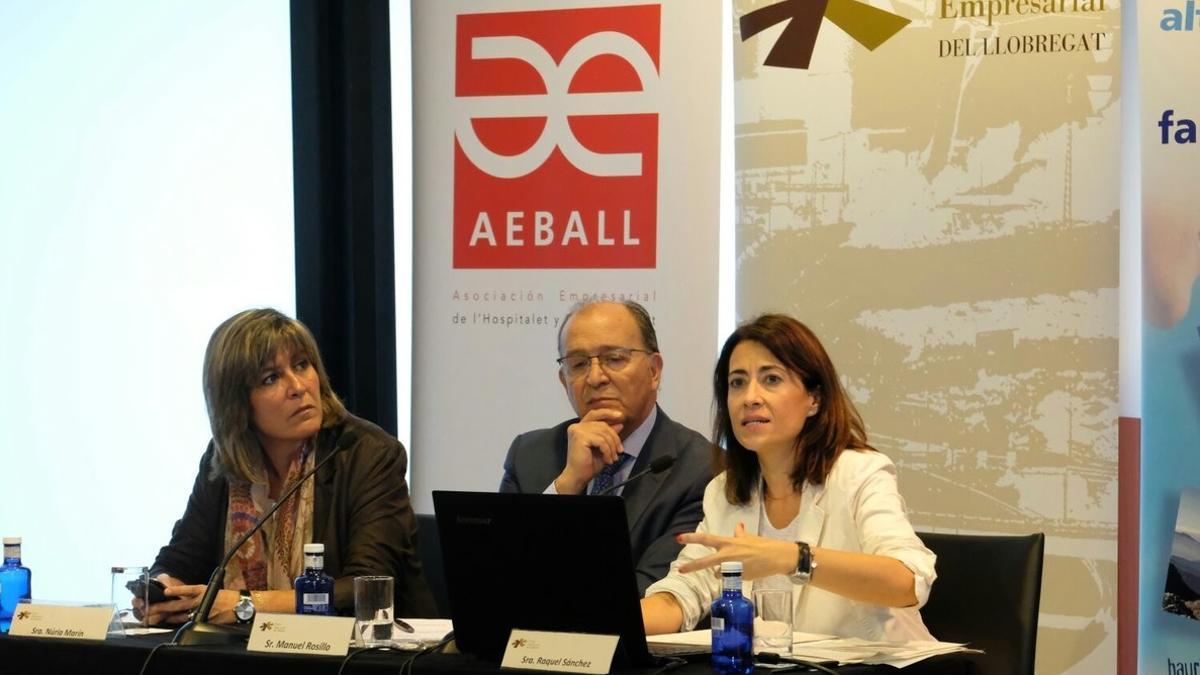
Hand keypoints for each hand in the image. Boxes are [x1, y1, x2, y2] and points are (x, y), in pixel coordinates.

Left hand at [137, 576, 237, 625]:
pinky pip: (188, 621)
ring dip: (166, 616)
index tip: (165, 591)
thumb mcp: (211, 589)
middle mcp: (200, 600)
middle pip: (178, 604)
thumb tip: (179, 596)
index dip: (175, 591)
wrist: (239, 605)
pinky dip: (177, 621)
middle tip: (150, 608)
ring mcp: (201, 611)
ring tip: (153, 617)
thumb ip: (195, 594)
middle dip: (162, 607)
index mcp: (202, 590)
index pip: (186, 590)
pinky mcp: (204, 620)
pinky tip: (168, 622)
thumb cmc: (226, 597)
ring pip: (180, 615)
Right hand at [554, 408, 625, 493]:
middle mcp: (577, 426)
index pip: (596, 414)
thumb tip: (619, 424)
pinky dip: (607, 451)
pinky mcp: (579, 438)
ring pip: (603, 433)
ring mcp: (577, 431)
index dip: (608, 413)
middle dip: (614, 438)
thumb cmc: (588, 464)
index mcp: (580, 427)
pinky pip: (600, 441)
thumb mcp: (603, 447)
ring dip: (612, 447)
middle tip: (619, 451)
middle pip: (603, 425)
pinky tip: (607, 460)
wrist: (578, 477)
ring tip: (612, 458)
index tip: (621, 416)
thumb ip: (608, 435)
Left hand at [676, 522, 797, 580]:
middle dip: (692, 566)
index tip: (679, 538)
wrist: (778, 558)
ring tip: (737, 566)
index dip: (691, 538)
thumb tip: (738, 526)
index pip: (706, 539)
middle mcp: (728, 555)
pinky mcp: (740, 578)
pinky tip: (745, 571)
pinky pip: (731, 578)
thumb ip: (740, 534)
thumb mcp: (749, 538)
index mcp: (729, 543)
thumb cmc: (764, 545)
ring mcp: (733, 568)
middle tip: (680, 569)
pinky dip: (734, 575)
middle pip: (705, 562)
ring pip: (718, 573)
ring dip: (721, 571)